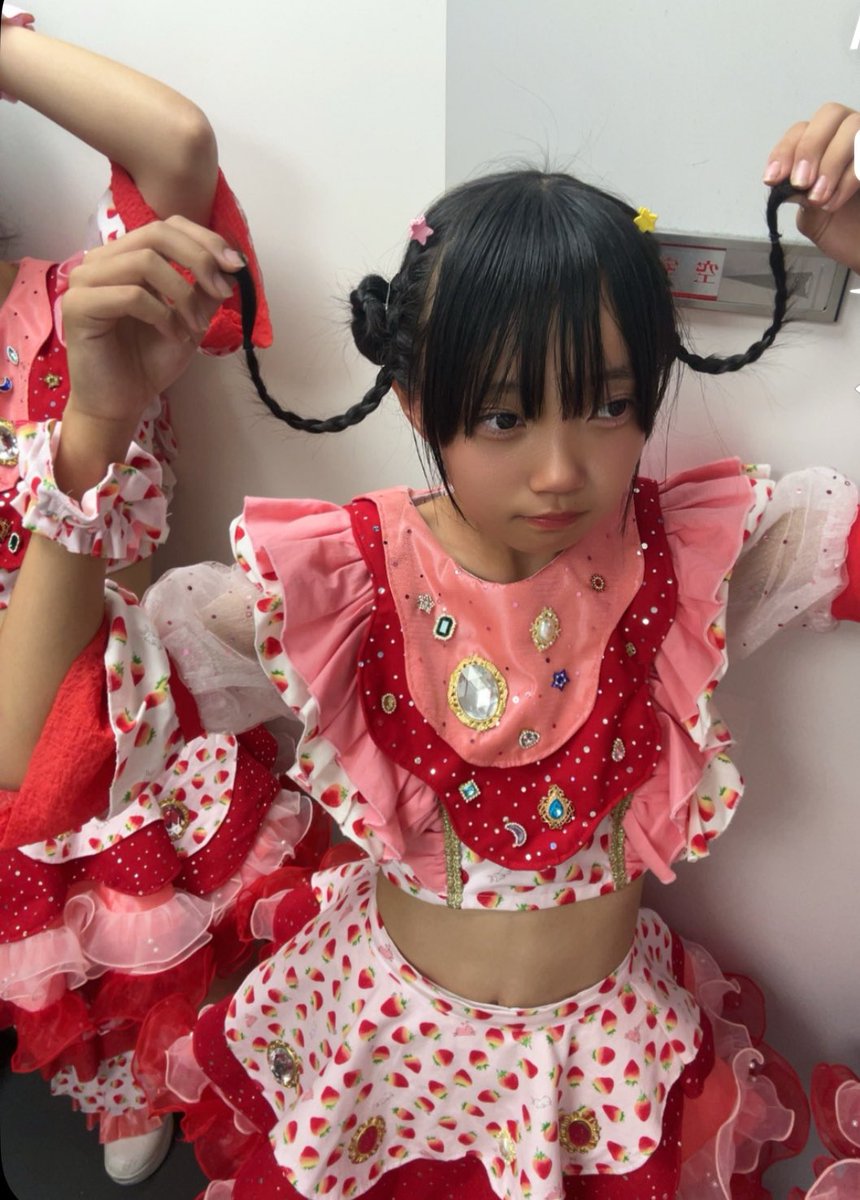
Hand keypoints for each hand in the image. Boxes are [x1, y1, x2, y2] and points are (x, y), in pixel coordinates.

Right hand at [62, 217, 240, 434]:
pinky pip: (131, 294)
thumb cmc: (150, 361)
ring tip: (195, 326)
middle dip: (199, 259)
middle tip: (222, 292)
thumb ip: (204, 288)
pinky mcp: (79, 305)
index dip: (205, 239)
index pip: (167, 226)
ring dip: (183, 294)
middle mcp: (101, 260)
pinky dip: (162, 315)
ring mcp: (86, 280)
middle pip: (156, 233)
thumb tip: (230, 264)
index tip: (236, 267)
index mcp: (125, 257)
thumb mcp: (190, 318)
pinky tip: (173, 336)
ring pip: (145, 261)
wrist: (122, 402)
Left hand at [764, 103, 859, 273]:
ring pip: (852, 126)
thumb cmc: (843, 231)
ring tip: (818, 198)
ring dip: (830, 162)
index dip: (784, 151)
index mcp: (825, 146)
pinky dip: (850, 175)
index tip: (772, 179)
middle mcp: (849, 136)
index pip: (801, 130)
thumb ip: (797, 194)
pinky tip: (835, 201)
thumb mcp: (811, 215)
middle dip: (810, 148)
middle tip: (801, 183)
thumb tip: (783, 180)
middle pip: (829, 114)